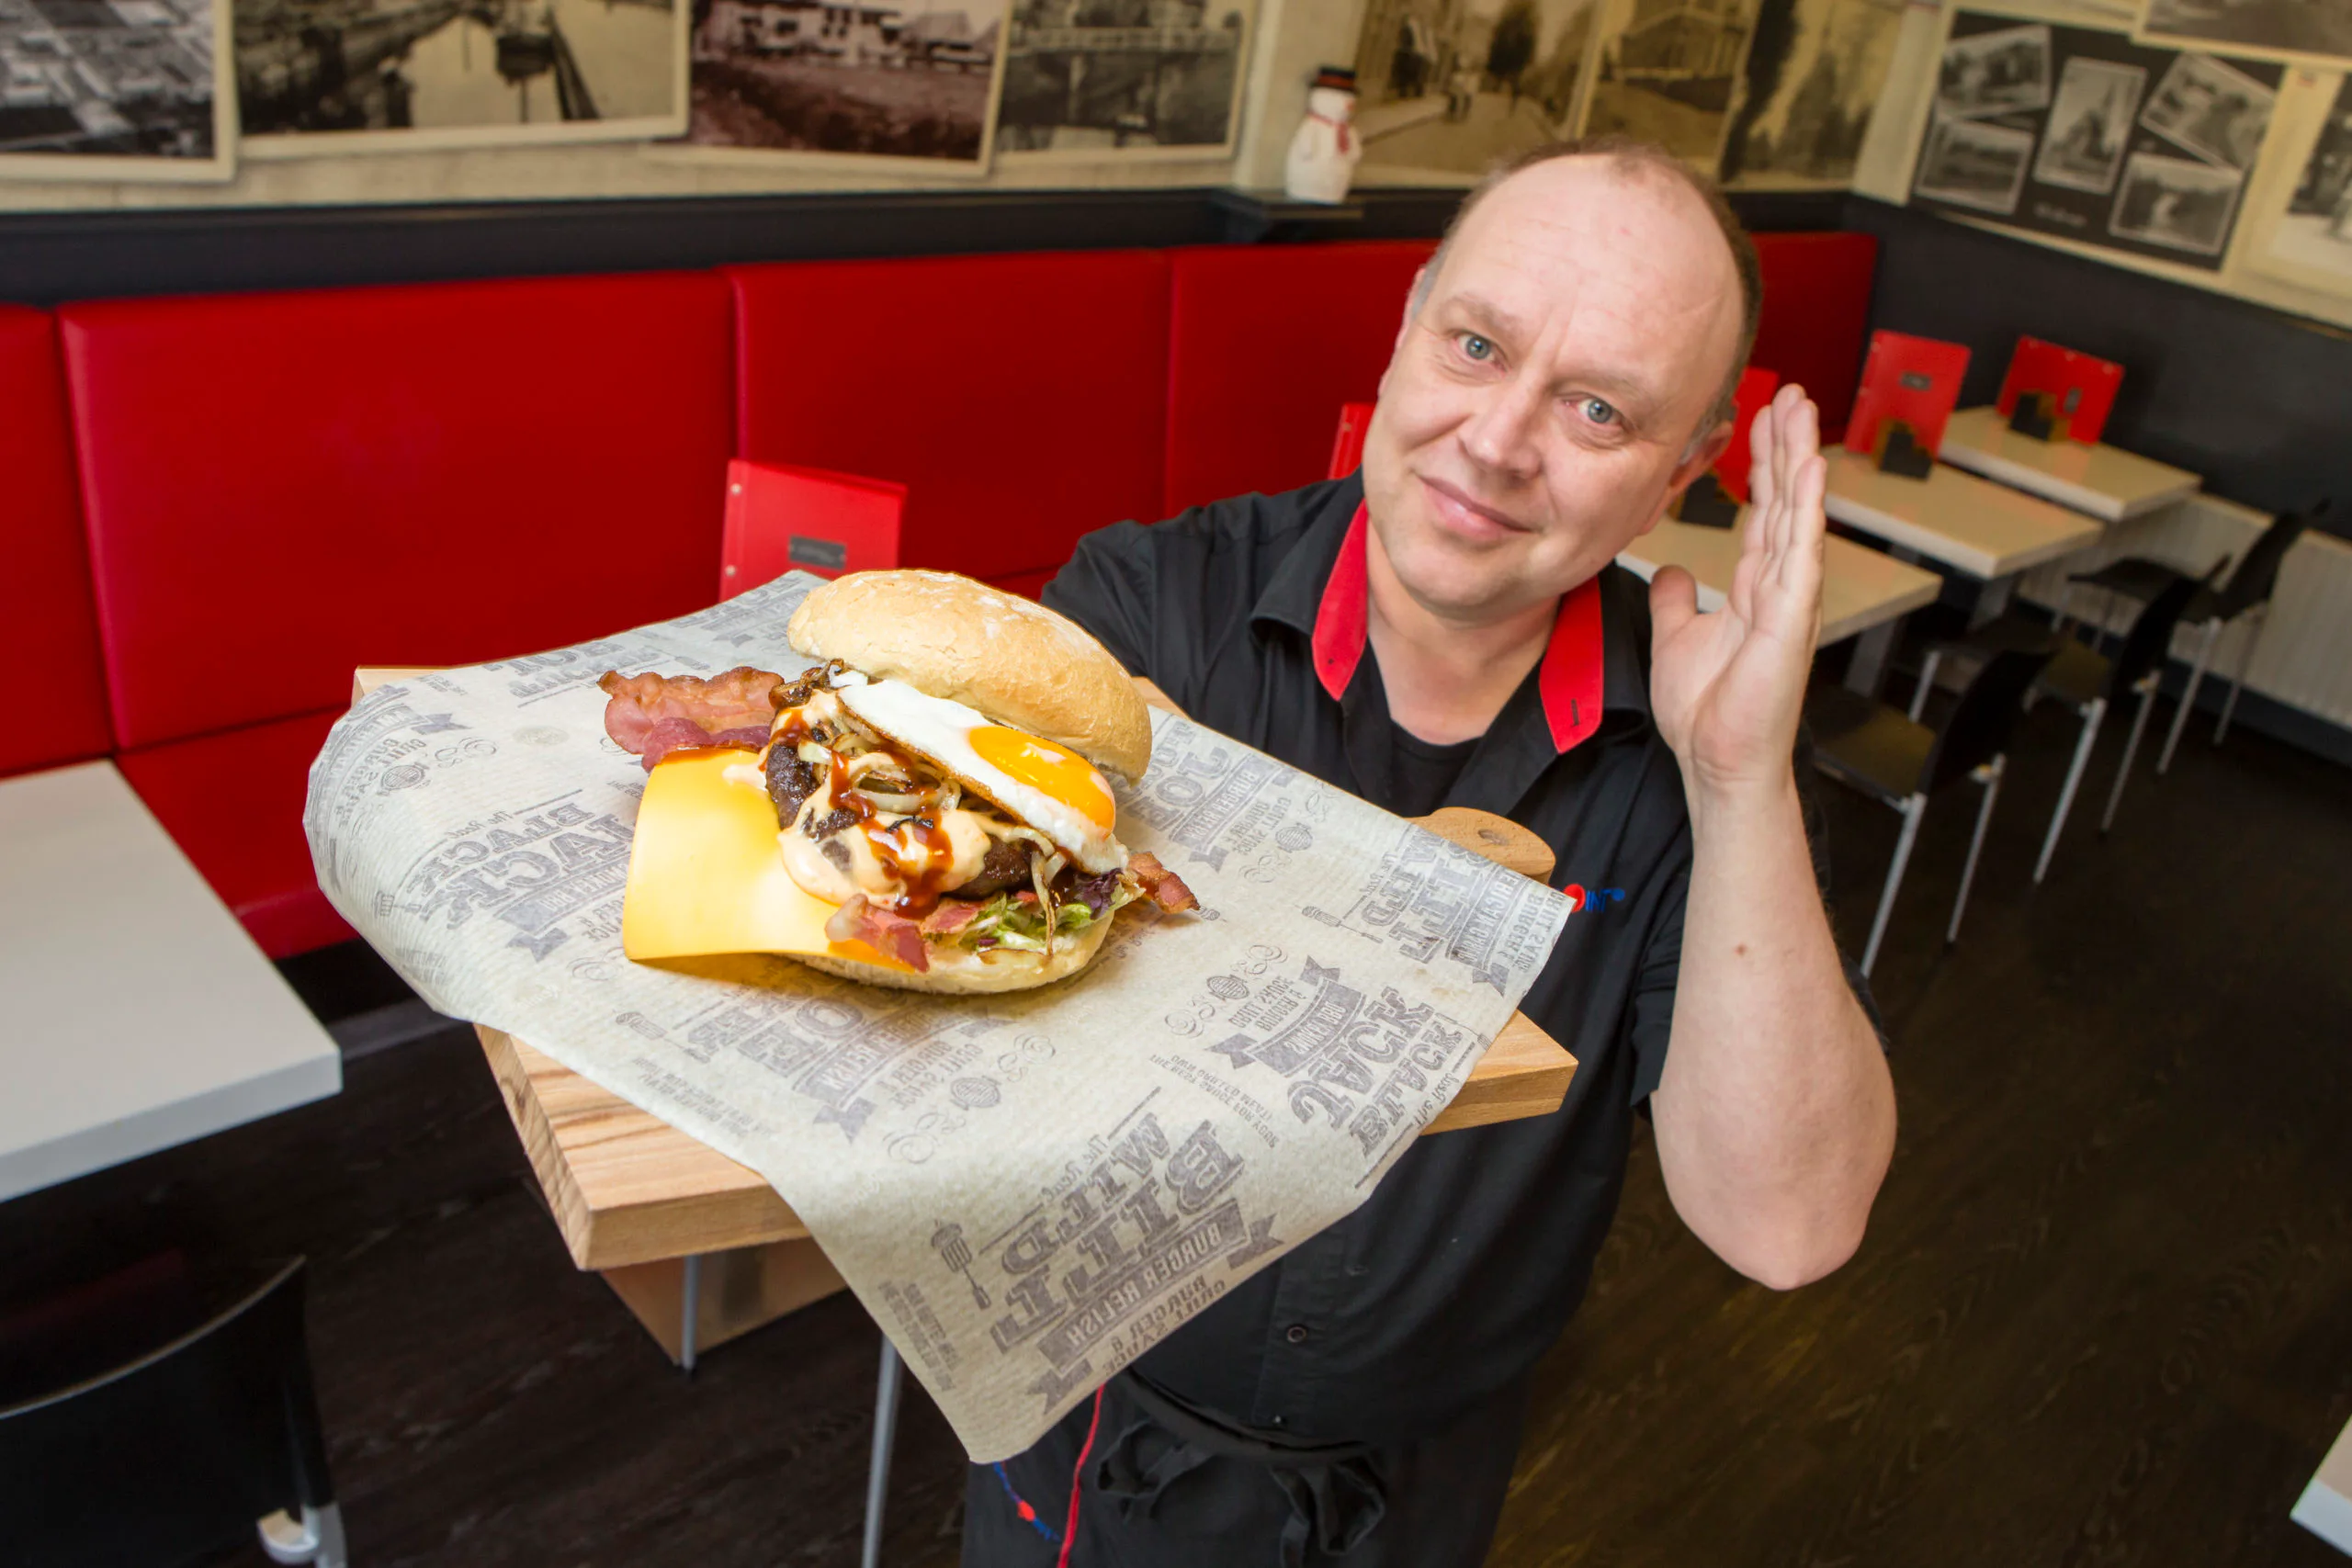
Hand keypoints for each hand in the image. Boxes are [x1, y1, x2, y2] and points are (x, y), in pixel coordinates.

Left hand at [1648, 384, 1827, 799]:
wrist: (1717, 761)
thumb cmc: (1707, 712)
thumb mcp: (1677, 639)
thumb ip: (1676, 601)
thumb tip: (1672, 570)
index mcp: (1756, 586)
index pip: (1762, 510)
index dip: (1762, 463)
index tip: (1761, 416)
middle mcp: (1780, 585)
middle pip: (1786, 500)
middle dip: (1786, 445)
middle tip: (1790, 392)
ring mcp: (1791, 599)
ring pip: (1799, 514)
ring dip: (1801, 461)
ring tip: (1802, 411)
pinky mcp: (1793, 619)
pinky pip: (1802, 553)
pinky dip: (1807, 510)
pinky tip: (1811, 469)